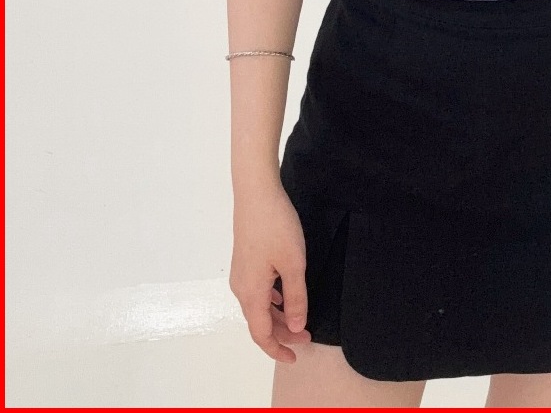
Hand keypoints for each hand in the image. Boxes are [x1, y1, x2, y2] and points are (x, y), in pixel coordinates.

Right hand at [229, 181, 311, 361]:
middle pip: (259, 321)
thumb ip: (296, 297)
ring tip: (301, 318)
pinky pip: (258, 291)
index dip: (278, 349)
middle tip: (308, 337)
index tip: (296, 357)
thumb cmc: (276, 227)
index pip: (261, 334)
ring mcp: (241, 273)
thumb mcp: (294, 264)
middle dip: (283, 333)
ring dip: (278, 316)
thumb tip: (297, 326)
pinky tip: (286, 295)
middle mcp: (241, 287)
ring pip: (259, 306)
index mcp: (251, 293)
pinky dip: (272, 300)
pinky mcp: (245, 260)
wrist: (256, 193)